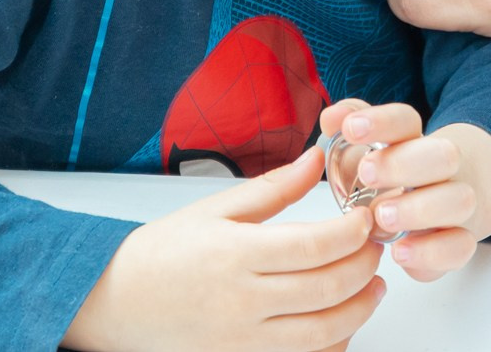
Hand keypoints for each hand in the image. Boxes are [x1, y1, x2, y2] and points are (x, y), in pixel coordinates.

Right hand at [64, 144, 385, 351]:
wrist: (114, 302)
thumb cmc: (162, 254)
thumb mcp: (216, 209)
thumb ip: (275, 187)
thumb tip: (318, 157)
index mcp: (237, 254)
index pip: (317, 245)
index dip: (355, 232)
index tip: (367, 217)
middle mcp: (242, 302)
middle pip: (329, 289)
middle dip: (367, 266)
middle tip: (376, 247)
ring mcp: (242, 341)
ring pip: (324, 333)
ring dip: (360, 308)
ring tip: (372, 286)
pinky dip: (332, 344)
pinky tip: (342, 320)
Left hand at [316, 99, 490, 282]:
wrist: (446, 205)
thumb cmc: (393, 180)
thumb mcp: (369, 153)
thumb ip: (348, 131)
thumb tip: (332, 117)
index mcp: (416, 142)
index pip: (407, 121)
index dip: (382, 121)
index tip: (351, 128)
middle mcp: (443, 170)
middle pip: (445, 155)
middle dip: (405, 164)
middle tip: (367, 174)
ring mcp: (456, 206)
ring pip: (460, 200)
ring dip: (420, 208)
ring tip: (381, 217)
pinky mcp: (458, 243)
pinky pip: (462, 246)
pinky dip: (432, 251)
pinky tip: (400, 252)